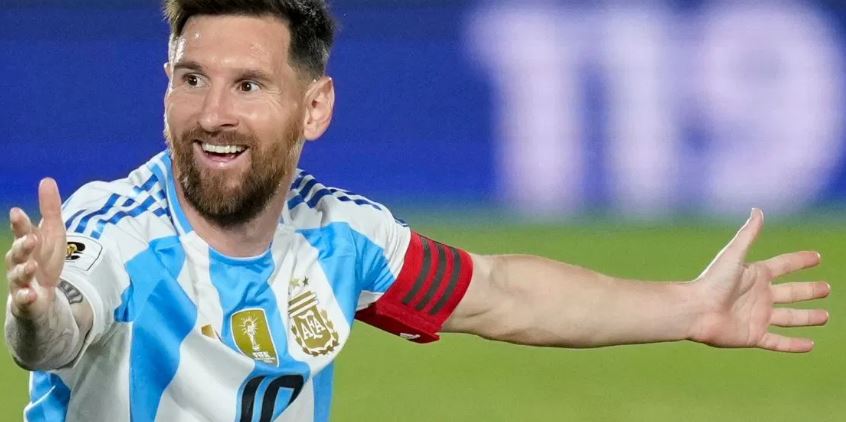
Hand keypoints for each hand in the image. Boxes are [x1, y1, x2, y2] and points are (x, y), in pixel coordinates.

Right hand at [5, 178, 66, 318]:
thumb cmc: (43, 259)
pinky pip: (23, 299)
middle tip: (30, 239)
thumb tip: (47, 179)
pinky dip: (26, 297)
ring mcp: (21, 281)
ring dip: (23, 270)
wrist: (39, 294)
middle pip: (17, 252)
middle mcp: (19, 261)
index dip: (20, 224)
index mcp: (26, 244)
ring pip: (18, 275)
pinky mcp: (25, 300)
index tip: (17, 212)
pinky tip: (31, 294)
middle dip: (22, 245)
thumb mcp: (52, 233)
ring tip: (31, 266)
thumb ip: (49, 209)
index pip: (22, 231)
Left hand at [689, 209, 829, 351]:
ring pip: (789, 317)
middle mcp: (759, 296)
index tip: (817, 257)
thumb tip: (758, 210)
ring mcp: (757, 316)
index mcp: (755, 275)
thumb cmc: (712, 281)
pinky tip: (810, 345)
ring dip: (807, 317)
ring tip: (825, 316)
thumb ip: (748, 234)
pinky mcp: (754, 336)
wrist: (696, 310)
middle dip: (809, 290)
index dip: (799, 261)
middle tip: (827, 288)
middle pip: (791, 292)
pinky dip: (794, 345)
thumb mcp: (733, 255)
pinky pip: (779, 342)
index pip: (784, 266)